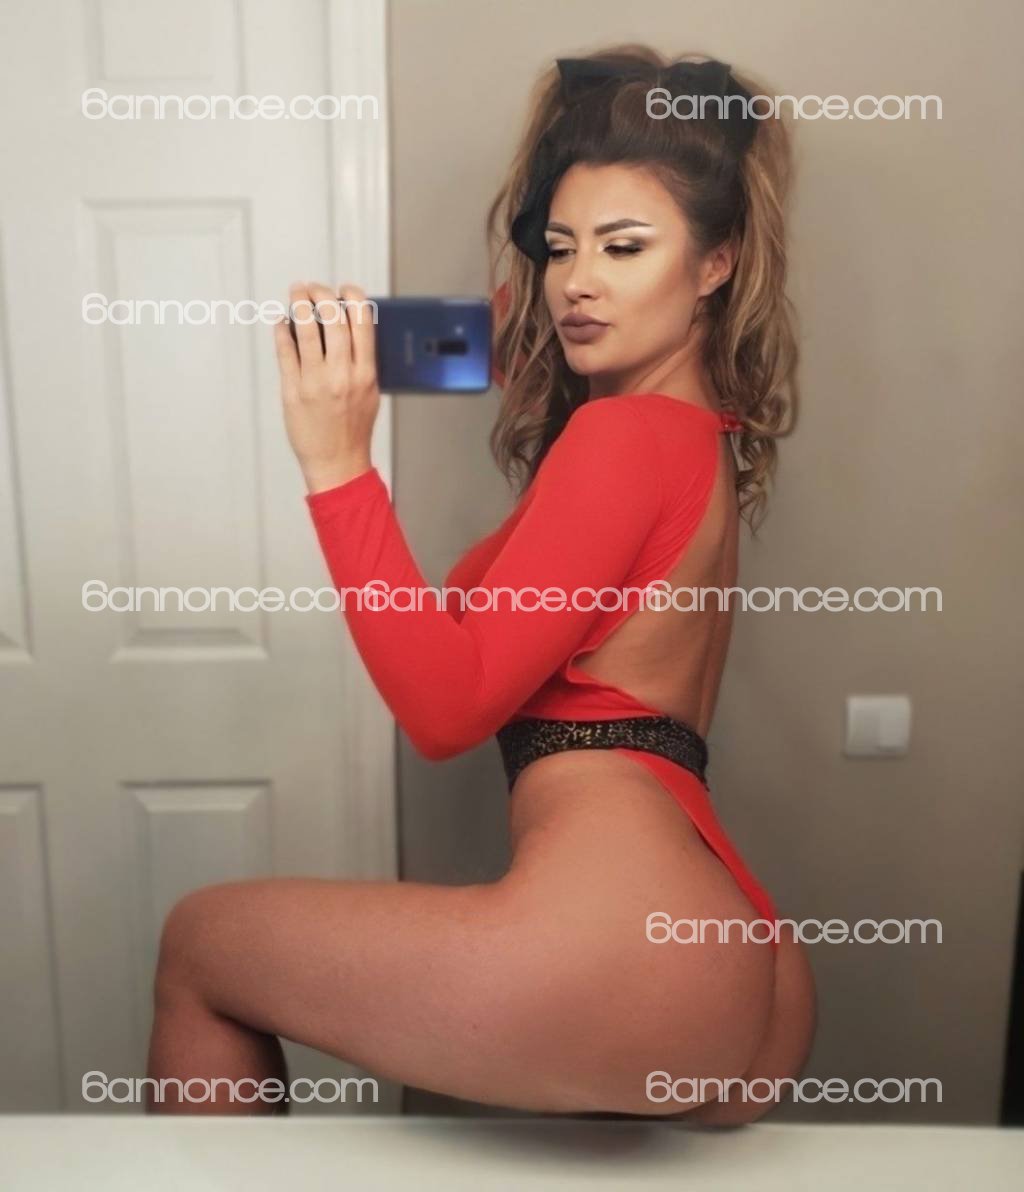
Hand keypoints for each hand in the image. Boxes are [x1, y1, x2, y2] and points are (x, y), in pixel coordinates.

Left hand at [273, 281, 378, 493]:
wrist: (338, 462)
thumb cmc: (353, 429)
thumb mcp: (370, 392)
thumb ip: (361, 360)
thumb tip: (351, 327)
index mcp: (365, 373)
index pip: (362, 322)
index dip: (352, 296)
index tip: (344, 289)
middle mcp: (342, 374)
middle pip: (333, 318)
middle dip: (321, 293)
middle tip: (313, 287)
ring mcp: (315, 382)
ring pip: (306, 329)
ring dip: (299, 304)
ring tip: (296, 293)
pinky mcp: (293, 390)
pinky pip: (286, 351)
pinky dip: (283, 331)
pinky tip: (283, 323)